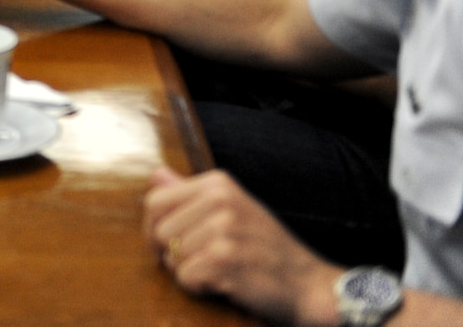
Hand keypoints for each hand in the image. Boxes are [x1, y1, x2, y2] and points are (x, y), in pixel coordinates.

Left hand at [143, 168, 338, 325]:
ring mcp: (224, 229)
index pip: (154, 201)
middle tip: (205, 260)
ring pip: (171, 257)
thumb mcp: (232, 209)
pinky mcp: (225, 260)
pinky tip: (225, 283)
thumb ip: (190, 193)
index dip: (154, 227)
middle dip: (173, 254)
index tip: (170, 243)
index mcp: (218, 184)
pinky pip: (185, 278)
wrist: (308, 284)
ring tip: (220, 270)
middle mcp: (220, 200)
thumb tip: (156, 174)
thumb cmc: (265, 248)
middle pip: (159, 232)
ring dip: (190, 272)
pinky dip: (200, 287)